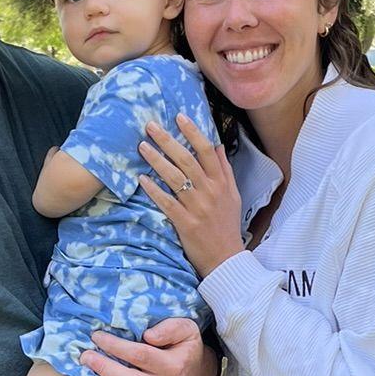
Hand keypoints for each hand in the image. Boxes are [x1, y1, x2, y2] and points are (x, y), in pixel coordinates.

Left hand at [139, 114, 244, 277]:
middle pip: (186, 159)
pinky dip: (154, 189)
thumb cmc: (227, 225)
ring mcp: (197, 207)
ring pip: (175, 178)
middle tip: (150, 126)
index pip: (206, 151)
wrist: (226, 258)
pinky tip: (141, 178)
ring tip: (142, 147)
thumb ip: (225, 170)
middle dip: (167, 140)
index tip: (179, 117)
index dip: (192, 132)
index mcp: (221, 183)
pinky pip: (166, 202)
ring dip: (156, 160)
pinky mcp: (185, 222)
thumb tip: (217, 146)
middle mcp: (210, 192)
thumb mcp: (232, 195)